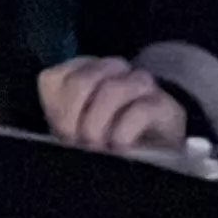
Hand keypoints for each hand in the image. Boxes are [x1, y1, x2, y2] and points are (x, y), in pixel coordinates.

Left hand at [40, 55, 190, 153]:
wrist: (159, 145)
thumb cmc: (109, 136)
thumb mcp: (78, 130)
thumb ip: (63, 121)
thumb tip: (61, 134)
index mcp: (82, 70)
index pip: (54, 78)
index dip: (56, 110)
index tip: (63, 135)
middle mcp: (110, 69)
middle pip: (81, 82)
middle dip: (74, 118)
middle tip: (80, 144)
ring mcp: (139, 82)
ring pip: (111, 90)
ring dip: (97, 124)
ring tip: (99, 148)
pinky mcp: (163, 104)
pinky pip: (140, 109)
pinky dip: (124, 132)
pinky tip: (120, 147)